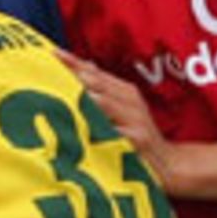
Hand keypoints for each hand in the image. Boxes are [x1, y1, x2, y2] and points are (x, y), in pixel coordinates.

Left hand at [58, 50, 179, 188]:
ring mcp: (135, 119)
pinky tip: (80, 129)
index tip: (51, 53)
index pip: (94, 73)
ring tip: (59, 93)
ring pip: (104, 104)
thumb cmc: (139, 136)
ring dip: (82, 98)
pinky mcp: (138, 139)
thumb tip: (83, 65)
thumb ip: (104, 90)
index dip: (73, 63)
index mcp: (125, 91)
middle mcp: (130, 101)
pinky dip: (98, 129)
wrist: (168, 164)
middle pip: (96, 84)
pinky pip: (115, 132)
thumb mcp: (124, 109)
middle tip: (47, 71)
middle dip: (73, 77)